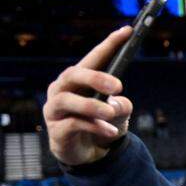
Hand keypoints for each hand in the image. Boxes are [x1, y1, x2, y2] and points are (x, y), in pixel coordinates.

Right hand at [44, 27, 134, 166]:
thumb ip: (122, 105)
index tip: (128, 32)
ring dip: (92, 106)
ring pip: (67, 100)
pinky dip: (94, 127)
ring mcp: (56, 110)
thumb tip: (115, 103)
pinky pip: (73, 125)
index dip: (110, 44)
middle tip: (118, 86)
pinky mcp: (57, 131)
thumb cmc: (102, 123)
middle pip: (72, 75)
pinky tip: (111, 131)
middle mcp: (62, 90)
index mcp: (79, 79)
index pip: (93, 57)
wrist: (89, 153)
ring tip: (111, 112)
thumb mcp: (119, 113)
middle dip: (95, 77)